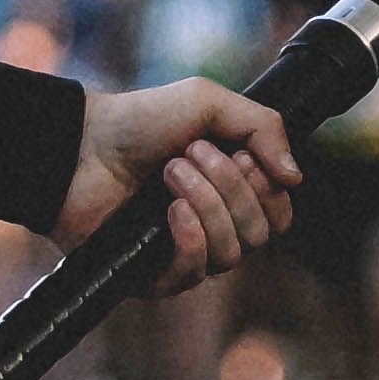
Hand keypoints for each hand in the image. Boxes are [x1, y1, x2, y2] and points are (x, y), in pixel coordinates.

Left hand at [73, 81, 302, 271]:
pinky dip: (190, 237)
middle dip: (231, 187)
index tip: (237, 151)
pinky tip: (170, 210)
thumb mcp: (211, 103)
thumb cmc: (142, 121)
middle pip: (261, 232)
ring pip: (232, 252)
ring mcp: (186, 253)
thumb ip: (265, 127)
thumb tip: (296, 178)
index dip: (267, 186)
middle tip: (189, 153)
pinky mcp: (154, 276)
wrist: (82, 145)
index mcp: (235, 192)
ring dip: (207, 203)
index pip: (280, 214)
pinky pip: (195, 273)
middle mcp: (216, 226)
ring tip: (170, 171)